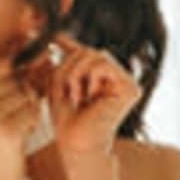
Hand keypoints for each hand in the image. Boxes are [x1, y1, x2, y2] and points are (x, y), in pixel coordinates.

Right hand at [0, 52, 47, 179]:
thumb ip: (7, 83)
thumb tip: (39, 54)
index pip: (3, 62)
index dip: (24, 62)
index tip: (34, 67)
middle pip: (18, 78)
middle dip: (30, 88)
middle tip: (26, 106)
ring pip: (28, 95)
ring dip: (31, 108)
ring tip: (19, 124)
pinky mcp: (7, 129)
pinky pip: (34, 112)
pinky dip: (34, 121)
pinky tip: (23, 133)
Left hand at [36, 38, 139, 179]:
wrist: (77, 146)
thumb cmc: (66, 121)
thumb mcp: (59, 84)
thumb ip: (61, 59)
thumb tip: (55, 33)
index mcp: (101, 77)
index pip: (83, 51)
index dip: (65, 42)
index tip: (48, 37)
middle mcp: (117, 77)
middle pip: (88, 50)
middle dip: (70, 67)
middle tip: (68, 92)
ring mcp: (126, 82)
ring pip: (95, 54)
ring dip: (77, 73)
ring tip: (76, 96)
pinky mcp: (131, 87)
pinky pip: (104, 63)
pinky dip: (90, 77)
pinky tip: (89, 97)